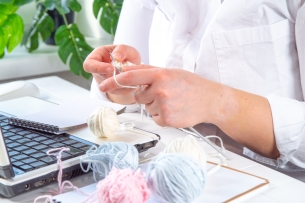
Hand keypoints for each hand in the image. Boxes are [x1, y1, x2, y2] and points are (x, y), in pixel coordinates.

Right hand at [83, 44, 140, 103]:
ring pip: (108, 87)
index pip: (89, 65)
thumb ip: (122, 50)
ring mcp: (103, 81)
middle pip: (99, 78)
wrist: (133, 66)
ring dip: (120, 83)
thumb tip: (116, 56)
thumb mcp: (126, 48)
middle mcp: (98, 71)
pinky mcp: (112, 90)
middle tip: (123, 74)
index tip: (111, 68)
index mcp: (96, 57)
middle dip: (112, 77)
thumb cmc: (126, 55)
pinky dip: (126, 88)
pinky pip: (118, 92)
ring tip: (131, 77)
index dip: (98, 68)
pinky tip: (133, 83)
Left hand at [100, 66, 220, 127]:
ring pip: (146, 108)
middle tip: (165, 92)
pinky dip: (161, 115)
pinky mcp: (166, 120)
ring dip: (155, 105)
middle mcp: (160, 90)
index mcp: (160, 75)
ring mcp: (163, 106)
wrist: (210, 100)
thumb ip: (148, 71)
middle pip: (138, 96)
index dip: (113, 81)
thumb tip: (127, 70)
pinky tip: (174, 110)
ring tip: (173, 101)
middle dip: (147, 95)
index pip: (129, 77)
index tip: (103, 86)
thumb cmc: (191, 84)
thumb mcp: (170, 72)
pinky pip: (154, 118)